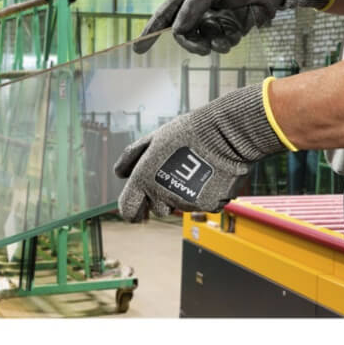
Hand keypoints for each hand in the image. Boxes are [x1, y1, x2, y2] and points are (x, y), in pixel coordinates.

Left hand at [114, 81, 285, 220]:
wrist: (224, 134)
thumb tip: (120, 173)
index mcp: (143, 180)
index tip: (139, 209)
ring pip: (180, 206)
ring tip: (195, 169)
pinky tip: (209, 175)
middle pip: (158, 209)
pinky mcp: (206, 206)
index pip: (128, 211)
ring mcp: (184, 203)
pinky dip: (204, 194)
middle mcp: (161, 195)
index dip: (132, 211)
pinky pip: (202, 205)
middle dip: (163, 197)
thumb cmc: (187, 133)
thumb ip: (132, 157)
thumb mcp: (154, 138)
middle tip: (176, 174)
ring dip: (184, 194)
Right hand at [133, 0, 333, 54]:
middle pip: (184, 34)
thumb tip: (176, 29)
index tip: (138, 49)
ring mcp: (215, 18)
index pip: (165, 15)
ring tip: (229, 38)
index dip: (150, 32)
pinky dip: (231, 40)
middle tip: (203, 49)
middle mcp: (200, 7)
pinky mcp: (231, 27)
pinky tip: (240, 31)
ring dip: (216, 43)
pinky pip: (223, 42)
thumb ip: (193, 7)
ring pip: (205, 41)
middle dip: (194, 43)